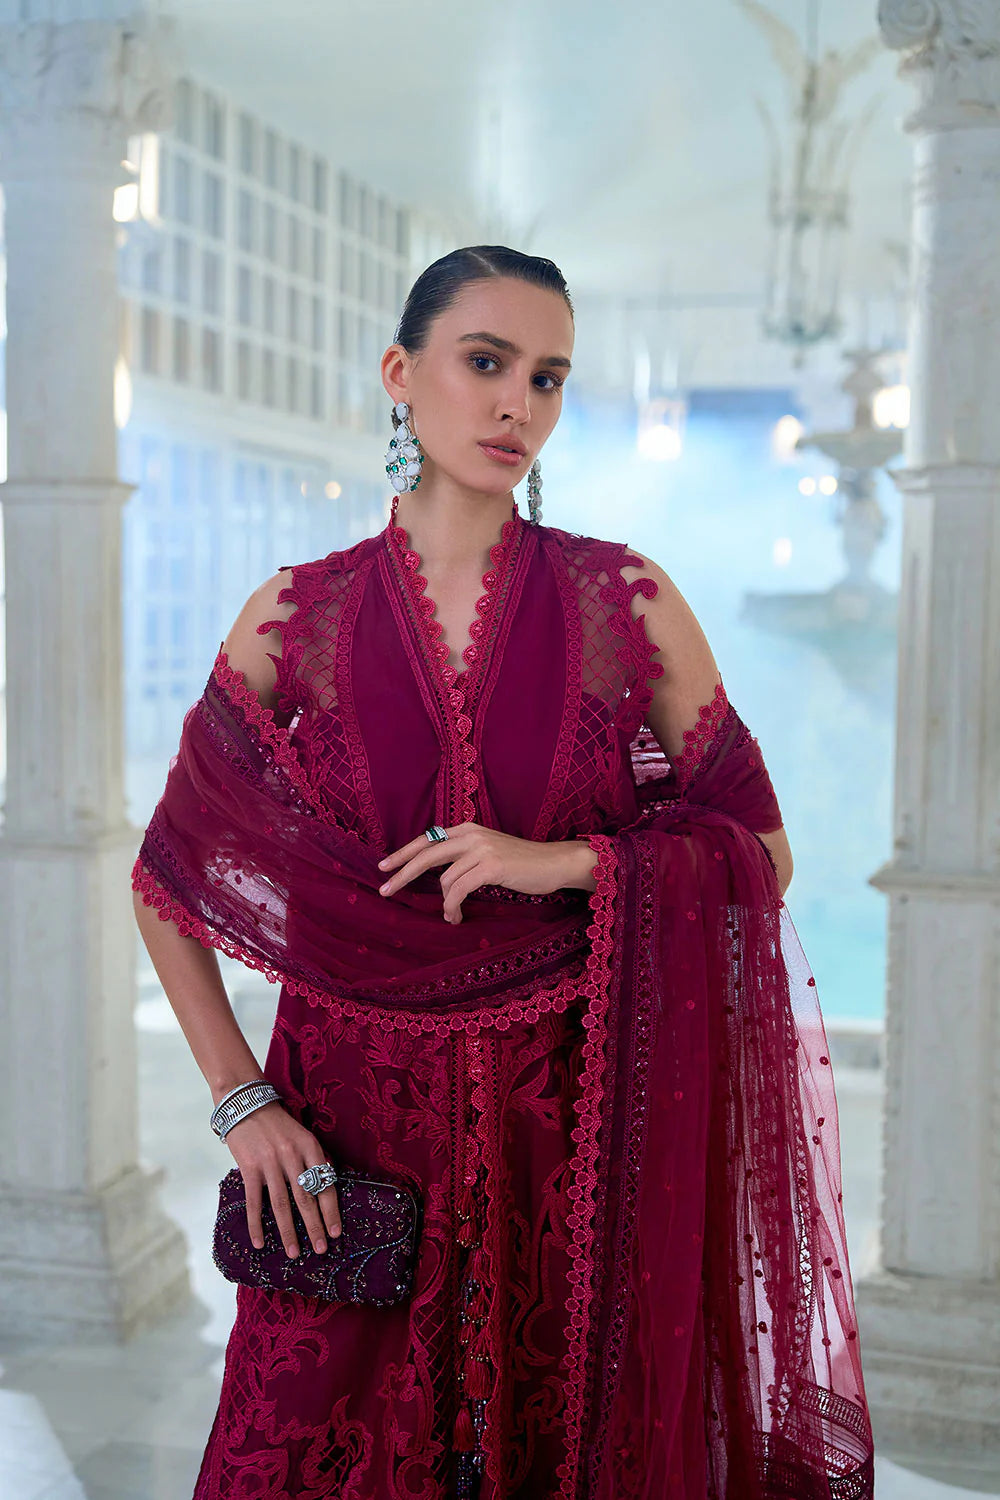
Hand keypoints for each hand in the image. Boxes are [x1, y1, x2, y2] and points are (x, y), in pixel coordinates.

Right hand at [223, 1100, 341, 1258]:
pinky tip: (259, 1242)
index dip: (331, 1210)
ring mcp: (270, 1163)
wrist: (246, 1105)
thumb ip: (313, 1161)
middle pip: (306, 1198)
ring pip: (282, 1205)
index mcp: (310, 1147)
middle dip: (314, 1227)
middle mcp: (292, 1155)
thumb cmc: (278, 1124)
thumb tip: (324, 1192)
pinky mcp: (249, 1168)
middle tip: (321, 1250)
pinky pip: (255, 1202)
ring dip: (289, 1232)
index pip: (325, 1184)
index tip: (336, 1232)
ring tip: (295, 1253)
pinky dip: (257, 1224)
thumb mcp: (302, 1136)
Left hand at [377, 822, 597, 922]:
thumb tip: (438, 875)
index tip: (383, 866)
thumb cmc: (522, 863)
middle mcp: (471, 834)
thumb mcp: (488, 852)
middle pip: (426, 854)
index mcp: (467, 829)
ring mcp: (482, 849)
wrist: (554, 863)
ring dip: (444, 903)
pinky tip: (456, 916)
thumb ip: (464, 856)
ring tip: (451, 915)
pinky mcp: (492, 866)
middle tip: (385, 891)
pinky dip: (454, 906)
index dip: (403, 853)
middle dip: (402, 874)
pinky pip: (460, 889)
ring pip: (445, 878)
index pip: (426, 839)